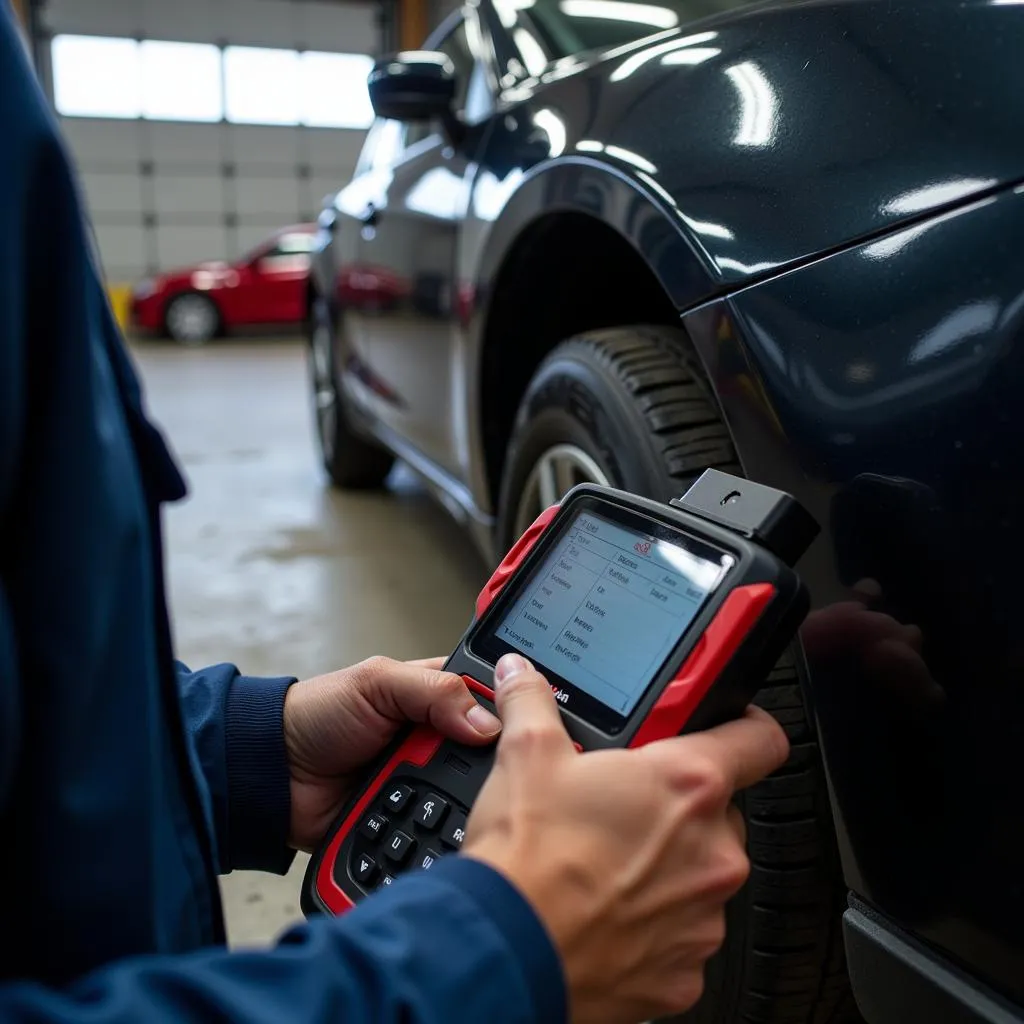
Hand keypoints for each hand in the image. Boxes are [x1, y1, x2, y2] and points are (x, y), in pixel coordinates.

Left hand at [284, 657, 500, 850]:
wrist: (269, 774)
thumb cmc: (316, 715)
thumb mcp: (376, 682)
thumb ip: (433, 690)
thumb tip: (488, 723)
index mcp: (437, 697)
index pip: (492, 703)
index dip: (511, 716)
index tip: (530, 730)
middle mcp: (438, 742)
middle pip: (488, 759)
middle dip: (492, 771)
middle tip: (497, 779)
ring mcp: (425, 785)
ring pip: (469, 801)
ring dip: (469, 808)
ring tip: (483, 813)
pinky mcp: (409, 824)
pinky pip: (437, 836)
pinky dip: (441, 839)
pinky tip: (457, 841)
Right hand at [464, 654, 788, 1023]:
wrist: (507, 951)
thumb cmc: (528, 859)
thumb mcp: (527, 756)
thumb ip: (533, 702)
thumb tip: (523, 677)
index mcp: (688, 785)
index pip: (758, 739)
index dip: (744, 725)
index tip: (728, 726)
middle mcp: (712, 851)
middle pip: (719, 812)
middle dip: (678, 807)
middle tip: (625, 807)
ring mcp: (704, 916)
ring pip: (699, 875)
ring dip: (666, 867)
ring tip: (605, 864)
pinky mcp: (685, 973)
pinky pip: (682, 935)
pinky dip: (652, 924)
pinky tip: (605, 912)